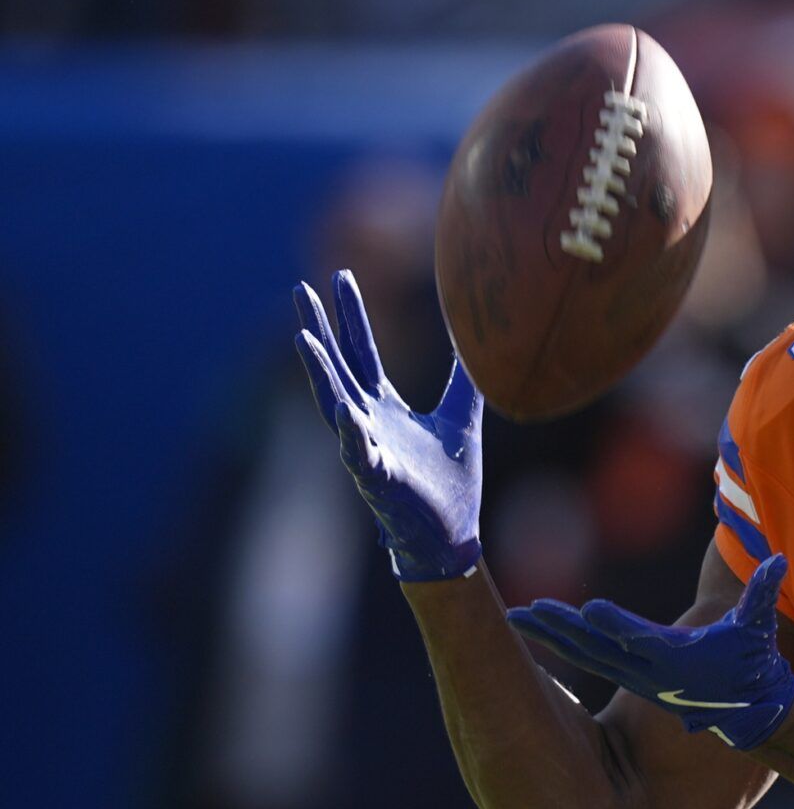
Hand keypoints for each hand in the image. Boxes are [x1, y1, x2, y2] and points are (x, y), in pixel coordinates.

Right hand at [294, 269, 483, 581]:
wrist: (454, 534)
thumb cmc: (451, 481)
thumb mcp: (461, 418)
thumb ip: (465, 381)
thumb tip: (475, 342)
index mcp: (385, 407)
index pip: (361, 351)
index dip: (351, 315)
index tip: (339, 275)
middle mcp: (368, 423)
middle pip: (338, 367)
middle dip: (321, 328)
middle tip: (302, 289)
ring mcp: (368, 450)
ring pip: (336, 405)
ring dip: (321, 373)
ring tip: (305, 338)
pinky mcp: (380, 480)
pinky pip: (362, 455)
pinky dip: (354, 434)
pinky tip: (346, 411)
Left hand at [507, 556, 793, 749]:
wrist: (748, 711)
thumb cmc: (753, 664)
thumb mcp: (758, 630)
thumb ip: (762, 594)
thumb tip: (780, 560)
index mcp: (678, 659)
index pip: (642, 639)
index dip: (617, 624)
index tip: (588, 609)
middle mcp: (649, 671)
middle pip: (598, 647)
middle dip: (561, 629)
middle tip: (525, 611)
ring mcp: (636, 676)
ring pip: (586, 654)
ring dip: (551, 635)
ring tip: (519, 616)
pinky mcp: (630, 677)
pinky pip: (589, 659)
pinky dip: (563, 645)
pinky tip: (540, 631)